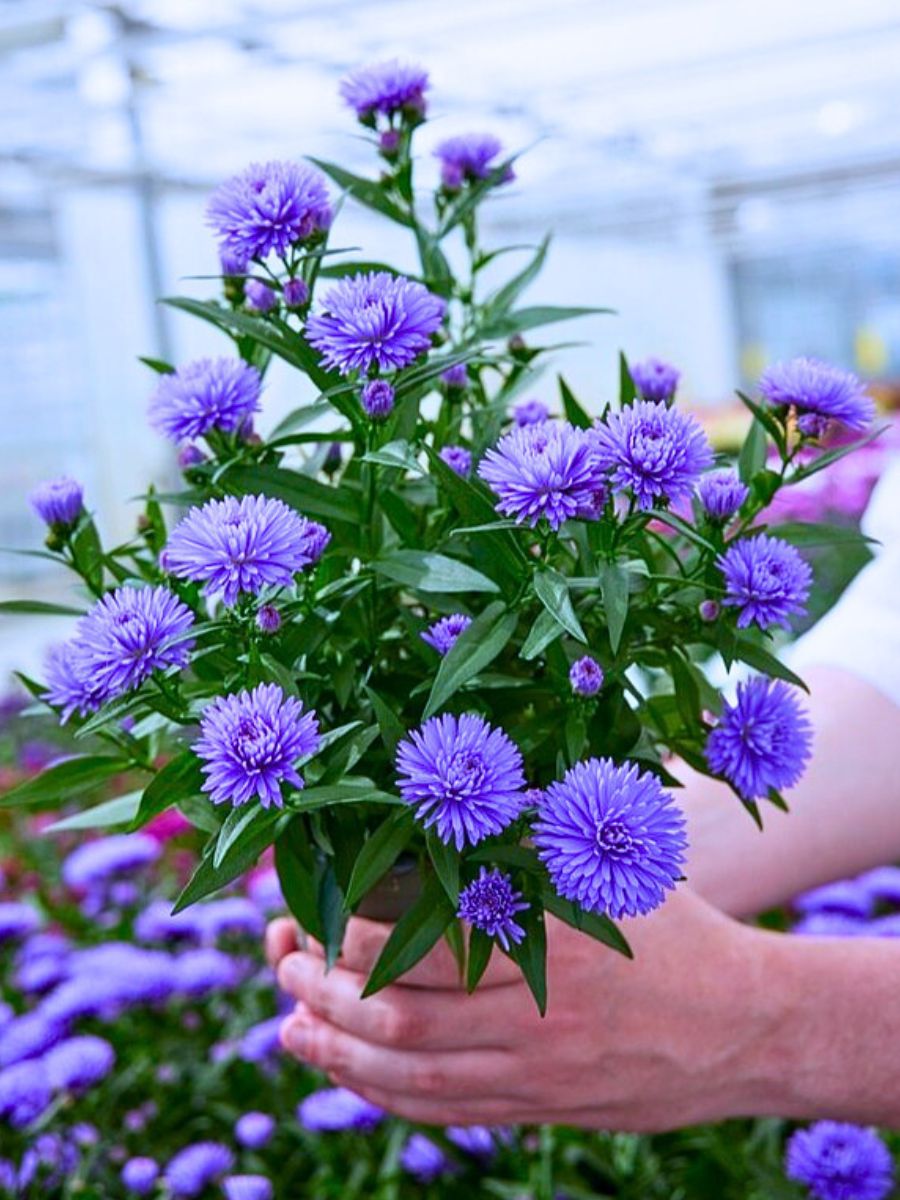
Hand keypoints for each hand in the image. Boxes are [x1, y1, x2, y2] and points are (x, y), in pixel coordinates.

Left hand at [268, 890, 779, 1130]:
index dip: (347, 930)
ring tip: (290, 1023)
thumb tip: (455, 801)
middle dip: (319, 990)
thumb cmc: (680, 931)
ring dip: (334, 1051)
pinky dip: (382, 1094)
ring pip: (406, 1075)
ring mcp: (535, 1076)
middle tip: (282, 960)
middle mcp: (533, 1018)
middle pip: (393, 1016)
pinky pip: (442, 1111)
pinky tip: (350, 1071)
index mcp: (547, 944)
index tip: (315, 905)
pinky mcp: (540, 1109)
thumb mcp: (614, 871)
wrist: (750, 1027)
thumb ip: (535, 845)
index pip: (416, 944)